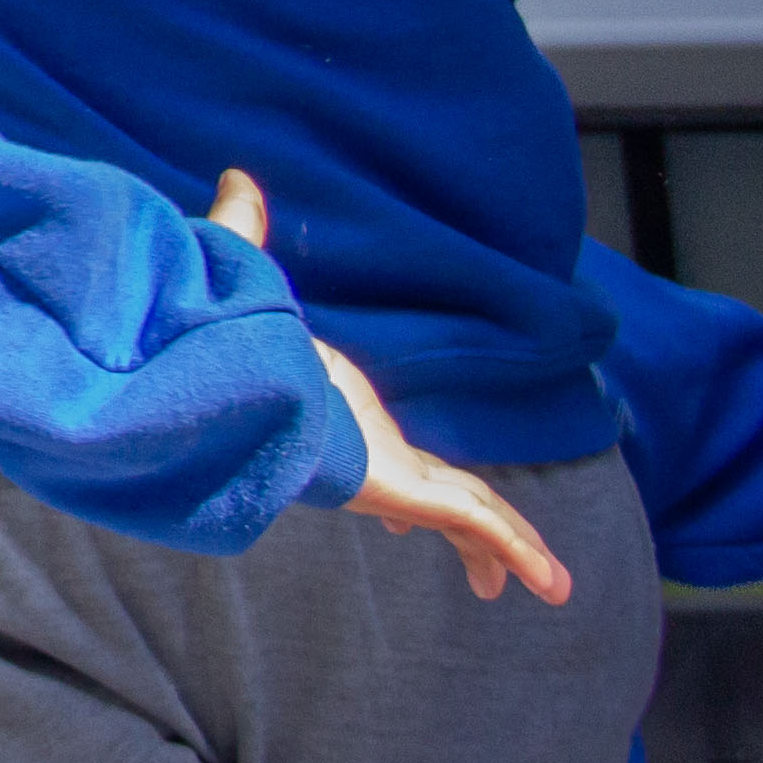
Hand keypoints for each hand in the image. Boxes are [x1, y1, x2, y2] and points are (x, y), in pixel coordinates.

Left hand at [207, 172, 571, 606]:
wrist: (212, 381)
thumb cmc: (222, 336)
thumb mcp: (253, 282)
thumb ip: (245, 231)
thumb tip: (234, 174)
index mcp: (344, 418)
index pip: (393, 453)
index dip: (411, 475)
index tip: (415, 501)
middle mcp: (369, 455)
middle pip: (438, 493)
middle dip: (467, 526)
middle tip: (485, 565)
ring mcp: (387, 476)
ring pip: (468, 514)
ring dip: (504, 546)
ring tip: (550, 588)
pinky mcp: (399, 489)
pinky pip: (473, 521)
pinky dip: (514, 550)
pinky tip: (550, 586)